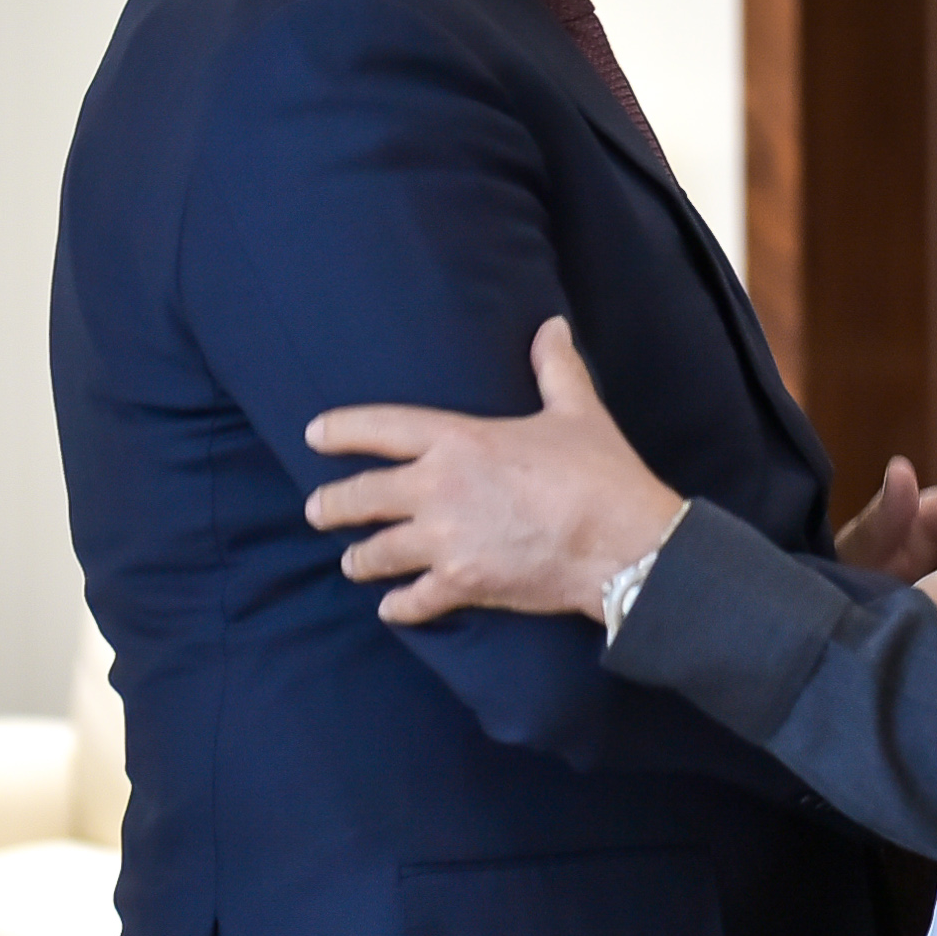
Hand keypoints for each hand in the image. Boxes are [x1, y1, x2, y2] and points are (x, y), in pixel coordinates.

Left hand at [304, 317, 681, 625]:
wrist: (623, 543)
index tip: (313, 434)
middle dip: (332, 506)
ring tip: (352, 562)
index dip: (342, 430)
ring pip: (378, 554)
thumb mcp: (576, 411)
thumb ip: (555, 368)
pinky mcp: (461, 584)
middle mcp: (438, 489)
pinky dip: (399, 607)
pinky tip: (392, 609)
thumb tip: (551, 326)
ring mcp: (445, 540)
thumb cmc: (599, 473)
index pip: (381, 428)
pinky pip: (413, 601)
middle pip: (362, 497)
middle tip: (316, 511)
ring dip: (360, 560)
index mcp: (459, 440)